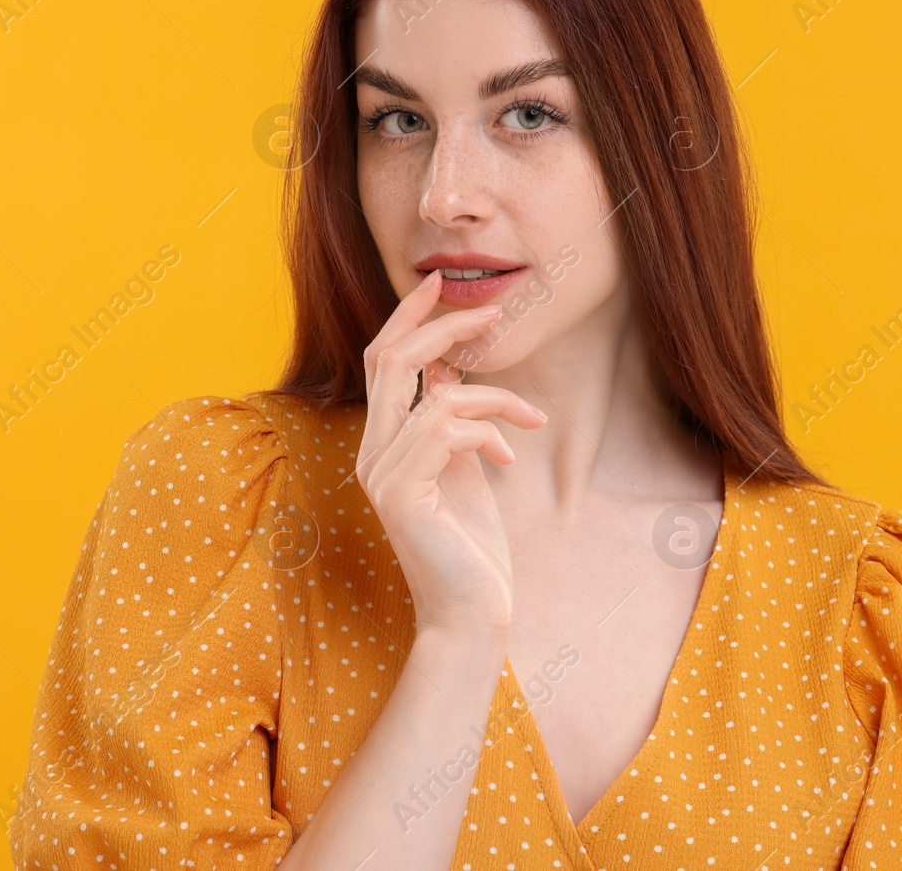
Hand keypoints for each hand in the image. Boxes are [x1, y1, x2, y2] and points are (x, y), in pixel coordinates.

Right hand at [357, 270, 546, 634]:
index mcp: (382, 445)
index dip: (408, 318)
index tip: (441, 285)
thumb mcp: (463, 468)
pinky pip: (447, 428)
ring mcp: (381, 474)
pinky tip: (509, 462)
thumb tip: (446, 367)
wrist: (471, 615)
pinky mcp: (403, 493)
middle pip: (390, 359)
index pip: (382, 361)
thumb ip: (448, 419)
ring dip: (494, 398)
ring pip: (431, 393)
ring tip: (531, 420)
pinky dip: (489, 433)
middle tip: (490, 313)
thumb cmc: (472, 548)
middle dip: (441, 327)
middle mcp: (371, 455)